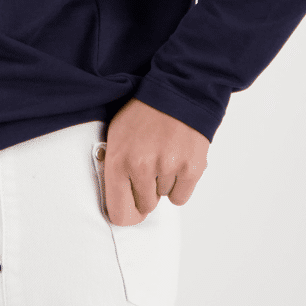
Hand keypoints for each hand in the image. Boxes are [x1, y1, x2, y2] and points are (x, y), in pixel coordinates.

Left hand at [102, 98, 209, 225]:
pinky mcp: (191, 168)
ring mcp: (167, 168)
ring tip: (164, 154)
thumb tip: (119, 200)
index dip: (126, 214)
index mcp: (118, 161)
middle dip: (147, 193)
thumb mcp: (116, 135)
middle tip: (150, 168)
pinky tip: (177, 160)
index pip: (119, 213)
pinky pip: (181, 196)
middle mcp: (141, 167)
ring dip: (164, 183)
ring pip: (164, 197)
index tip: (131, 209)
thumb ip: (115, 168)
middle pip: (145, 207)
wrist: (177, 91)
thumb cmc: (144, 113)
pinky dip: (181, 183)